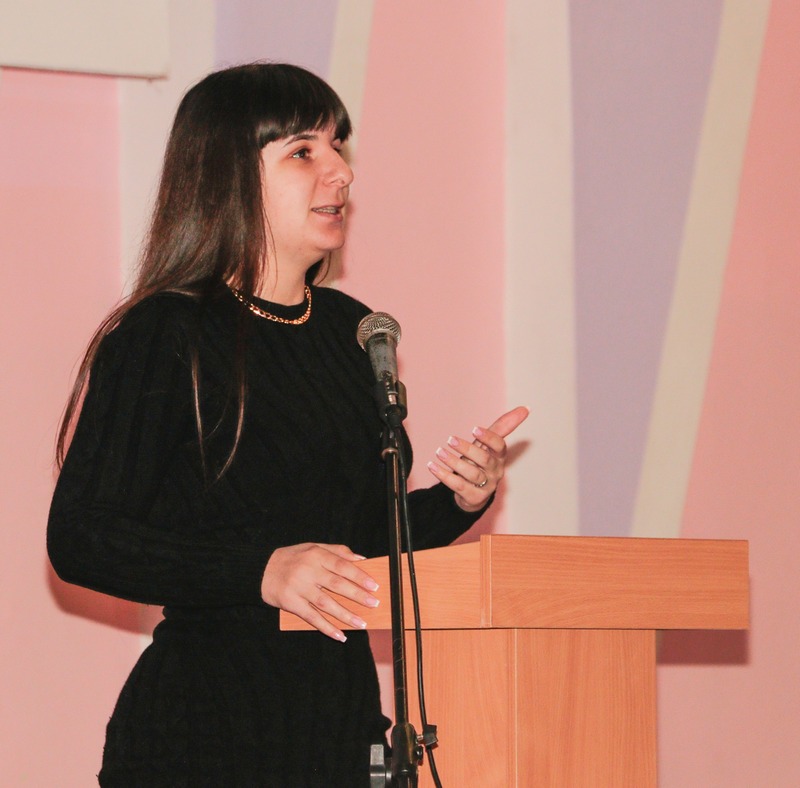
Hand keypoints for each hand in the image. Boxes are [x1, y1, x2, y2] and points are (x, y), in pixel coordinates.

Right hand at [261, 543, 379, 641]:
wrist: (261, 570)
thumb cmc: (292, 558)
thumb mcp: (313, 547)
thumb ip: (337, 551)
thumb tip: (362, 559)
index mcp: (315, 555)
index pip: (342, 565)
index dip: (359, 576)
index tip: (374, 586)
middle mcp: (308, 571)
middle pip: (337, 585)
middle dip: (357, 596)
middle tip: (374, 604)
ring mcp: (299, 588)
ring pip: (326, 604)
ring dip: (345, 615)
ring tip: (361, 623)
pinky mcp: (291, 604)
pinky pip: (312, 617)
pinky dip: (326, 627)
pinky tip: (340, 635)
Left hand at [426, 405, 528, 511]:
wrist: (474, 492)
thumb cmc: (481, 461)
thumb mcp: (489, 444)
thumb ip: (503, 426)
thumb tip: (526, 408)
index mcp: (499, 456)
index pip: (500, 446)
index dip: (489, 438)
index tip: (474, 429)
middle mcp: (495, 471)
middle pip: (484, 460)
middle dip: (467, 449)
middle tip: (450, 439)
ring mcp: (486, 486)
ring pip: (471, 474)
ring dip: (453, 462)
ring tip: (439, 452)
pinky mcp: (474, 497)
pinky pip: (459, 486)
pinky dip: (444, 476)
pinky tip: (432, 466)